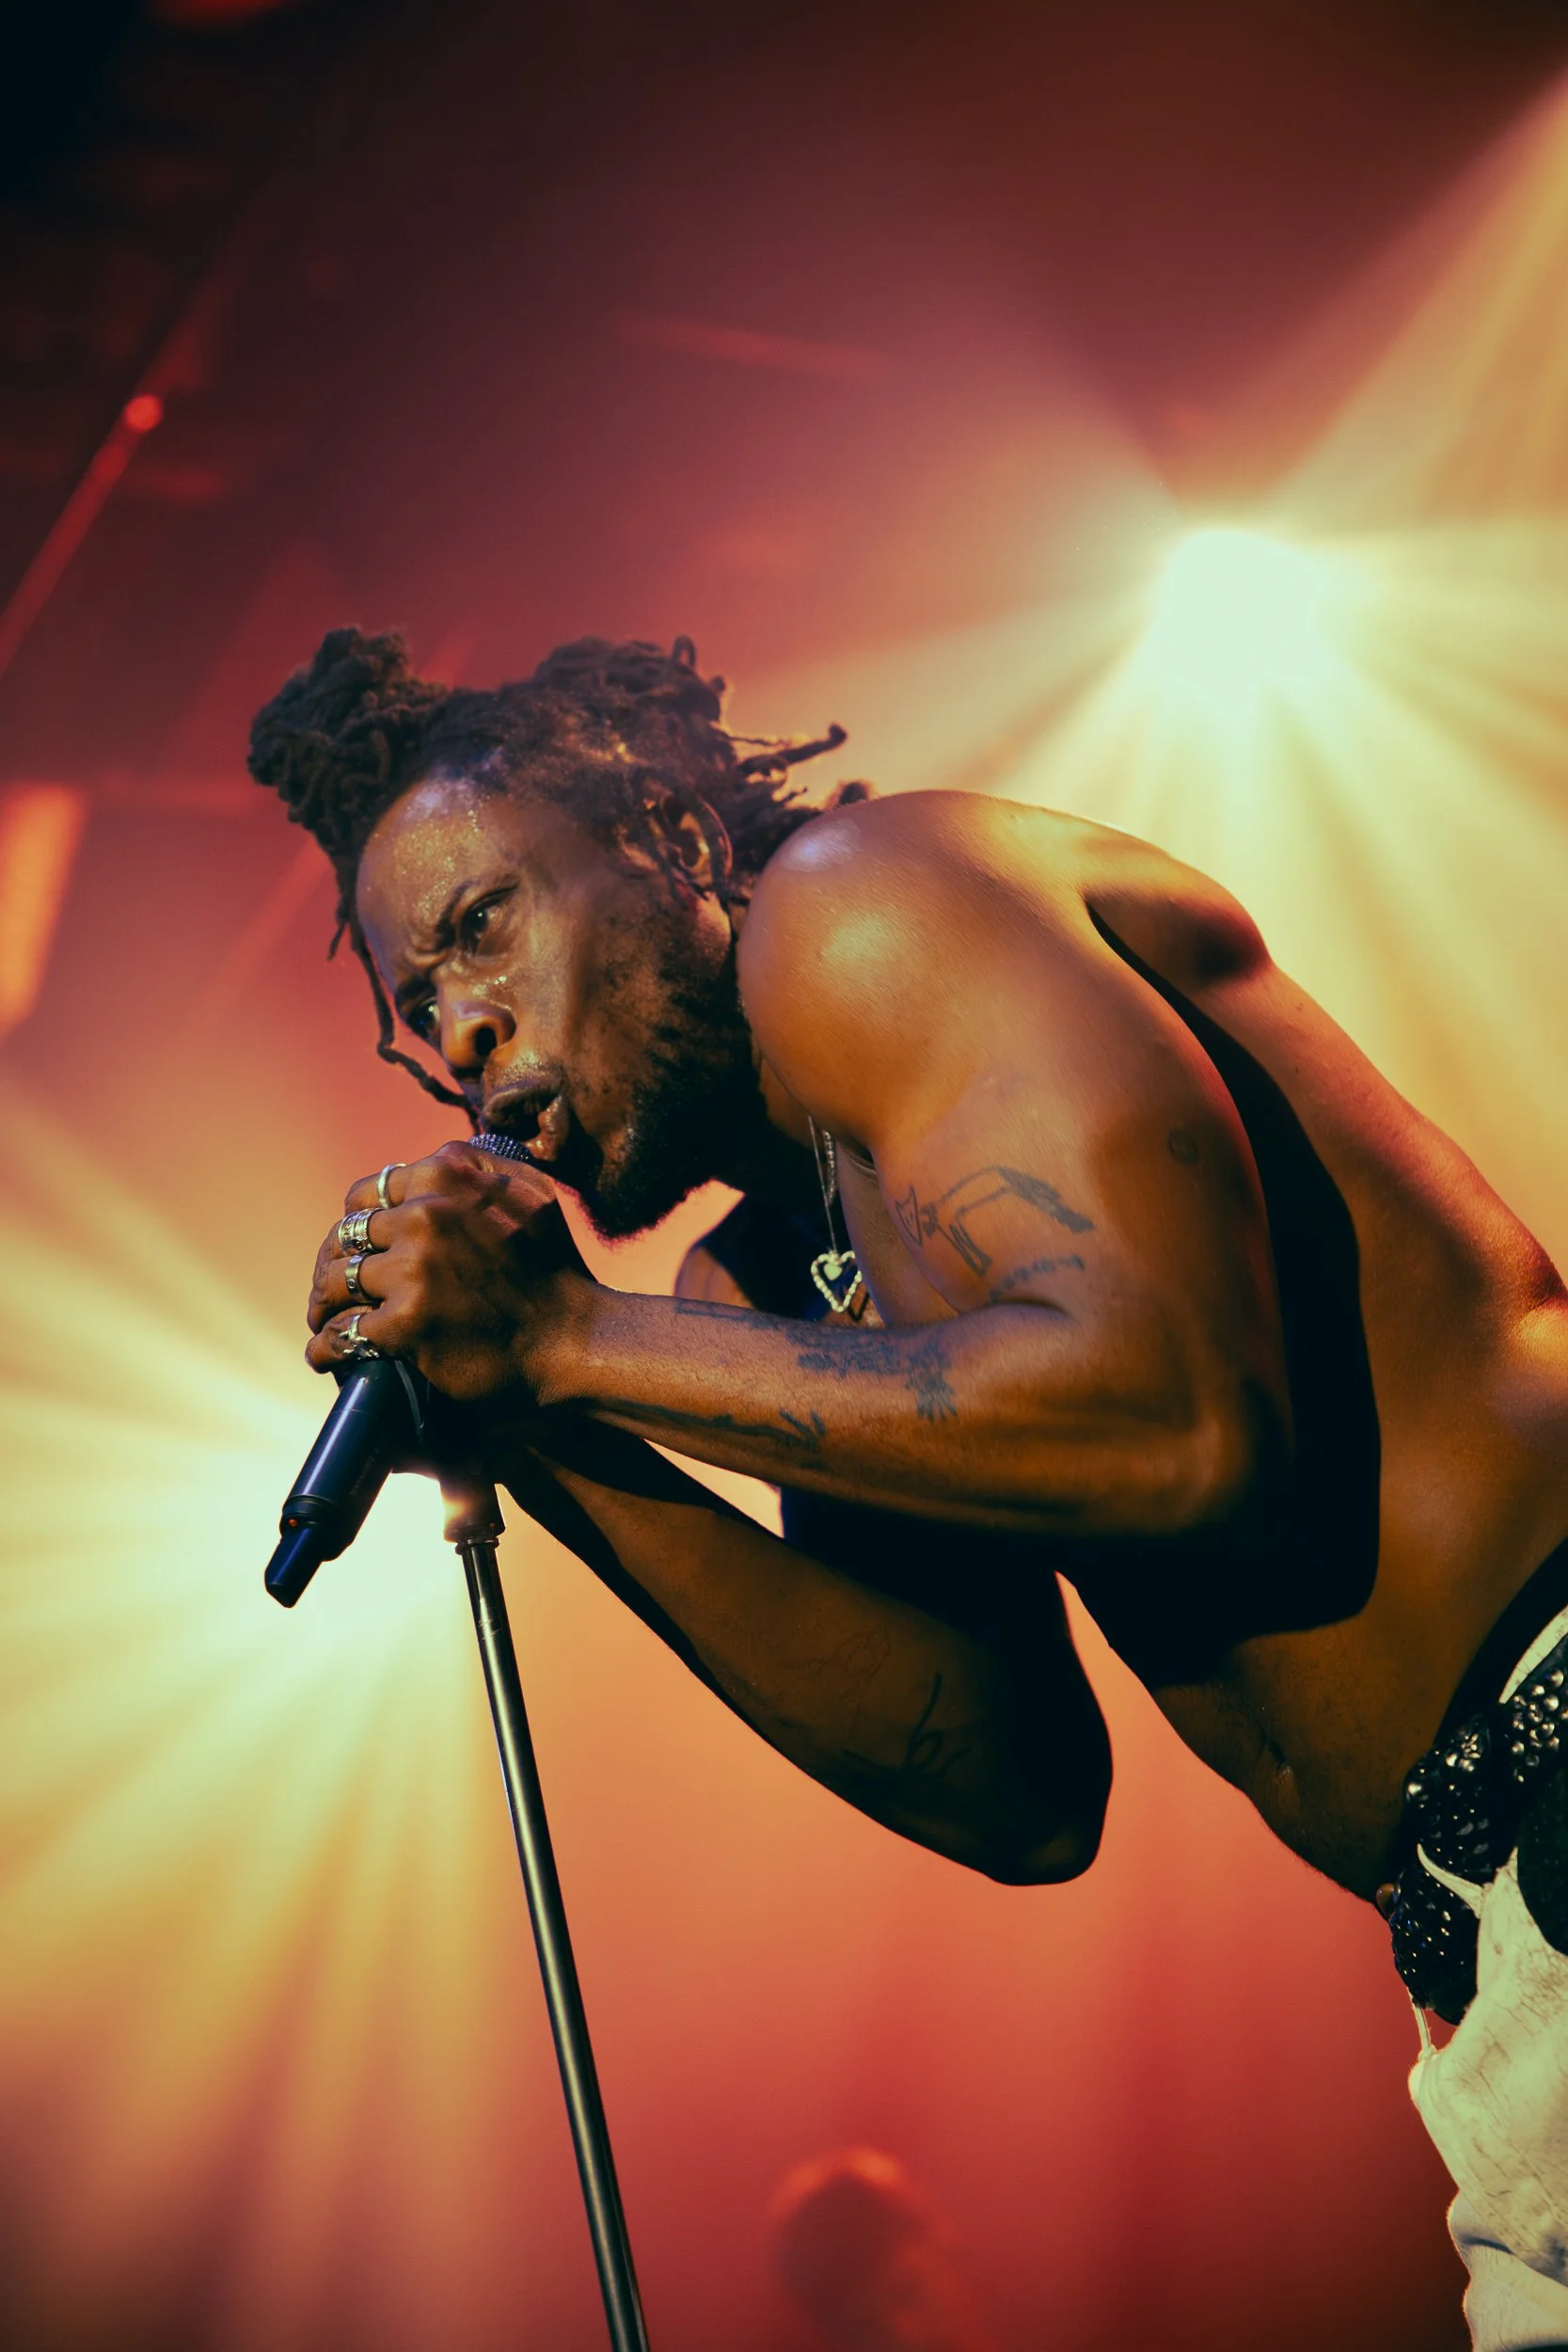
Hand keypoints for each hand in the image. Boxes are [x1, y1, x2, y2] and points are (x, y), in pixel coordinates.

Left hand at [306, 1141, 593, 1401]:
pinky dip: (326, 1347)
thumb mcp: (527, 1192)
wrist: (574, 1338)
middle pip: (344, 1236)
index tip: (356, 1248)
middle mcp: (428, 1213)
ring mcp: (415, 1268)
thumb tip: (430, 1162)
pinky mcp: (407, 1323)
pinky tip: (326, 1355)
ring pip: (337, 1281)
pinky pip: (343, 1331)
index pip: (367, 1193)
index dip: (356, 1223)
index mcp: (449, 1174)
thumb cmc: (553, 1270)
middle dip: (333, 1264)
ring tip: (324, 1320)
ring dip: (324, 1305)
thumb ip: (475, 1169)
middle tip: (330, 1289)